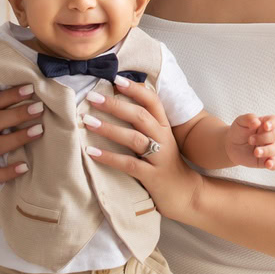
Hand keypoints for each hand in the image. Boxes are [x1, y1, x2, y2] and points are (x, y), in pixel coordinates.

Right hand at [0, 84, 45, 186]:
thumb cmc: (2, 140)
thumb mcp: (3, 124)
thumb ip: (11, 111)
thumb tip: (34, 92)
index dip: (11, 95)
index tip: (31, 89)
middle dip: (18, 114)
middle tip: (39, 108)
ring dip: (18, 137)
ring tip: (39, 131)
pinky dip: (10, 171)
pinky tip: (25, 167)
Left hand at [81, 78, 203, 222]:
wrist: (186, 194)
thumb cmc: (167, 165)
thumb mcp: (161, 141)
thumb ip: (145, 125)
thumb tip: (118, 105)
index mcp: (165, 127)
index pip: (152, 101)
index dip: (135, 89)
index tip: (116, 79)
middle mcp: (164, 139)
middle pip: (140, 116)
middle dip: (115, 104)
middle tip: (92, 97)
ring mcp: (159, 158)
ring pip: (133, 138)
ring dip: (109, 128)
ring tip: (88, 122)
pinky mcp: (152, 176)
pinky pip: (129, 164)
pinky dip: (109, 157)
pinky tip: (92, 152)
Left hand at [226, 113, 274, 169]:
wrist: (230, 145)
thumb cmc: (238, 131)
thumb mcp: (240, 121)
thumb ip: (249, 119)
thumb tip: (257, 122)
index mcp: (264, 124)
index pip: (274, 121)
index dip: (273, 123)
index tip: (266, 126)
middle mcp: (269, 136)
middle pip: (274, 136)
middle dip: (262, 138)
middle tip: (250, 140)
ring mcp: (268, 148)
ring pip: (274, 149)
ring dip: (266, 151)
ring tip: (255, 152)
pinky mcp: (265, 160)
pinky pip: (274, 164)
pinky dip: (273, 164)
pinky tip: (268, 164)